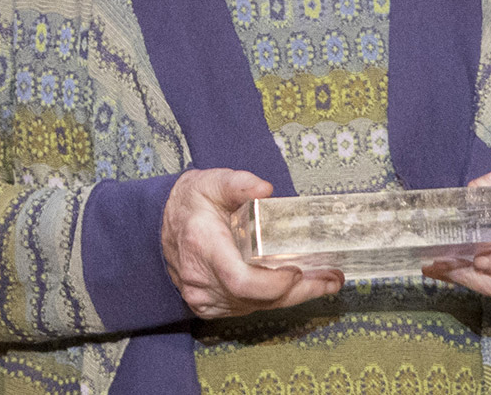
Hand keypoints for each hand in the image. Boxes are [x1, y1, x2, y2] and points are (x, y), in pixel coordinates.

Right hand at [162, 168, 344, 319]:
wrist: (158, 226)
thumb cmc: (189, 203)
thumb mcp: (211, 182)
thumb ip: (238, 183)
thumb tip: (264, 189)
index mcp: (203, 245)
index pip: (241, 280)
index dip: (274, 284)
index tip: (299, 270)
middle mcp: (201, 278)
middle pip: (257, 298)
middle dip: (300, 291)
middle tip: (332, 278)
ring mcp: (203, 297)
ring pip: (257, 307)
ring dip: (294, 297)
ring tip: (326, 280)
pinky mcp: (208, 306)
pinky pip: (248, 308)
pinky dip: (275, 300)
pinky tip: (298, 287)